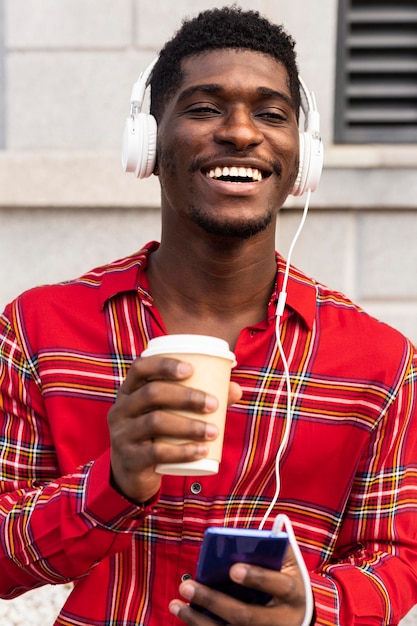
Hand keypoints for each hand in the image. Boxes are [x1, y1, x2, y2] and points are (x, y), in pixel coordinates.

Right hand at [107, 355, 241, 503]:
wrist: (130, 475)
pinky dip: (182, 451)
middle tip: (213, 403)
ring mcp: (121, 435)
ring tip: (215, 431)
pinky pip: (156, 453)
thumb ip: (199, 401)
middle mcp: (120, 410)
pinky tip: (202, 451)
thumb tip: (236, 389)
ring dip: (189, 425)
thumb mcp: (168, 414)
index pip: (139, 368)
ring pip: (155, 422)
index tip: (191, 369)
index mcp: (128, 391)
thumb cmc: (156, 435)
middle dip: (186, 396)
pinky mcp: (129, 459)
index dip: (163, 365)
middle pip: (151, 394)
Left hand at [169, 545, 306, 625]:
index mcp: (295, 594)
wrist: (299, 617)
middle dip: (214, 601)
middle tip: (186, 585)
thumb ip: (273, 547)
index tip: (232, 569)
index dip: (257, 577)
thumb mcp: (288, 564)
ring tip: (175, 604)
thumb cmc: (287, 580)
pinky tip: (185, 616)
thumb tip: (245, 537)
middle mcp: (283, 621)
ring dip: (199, 620)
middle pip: (246, 616)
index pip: (278, 586)